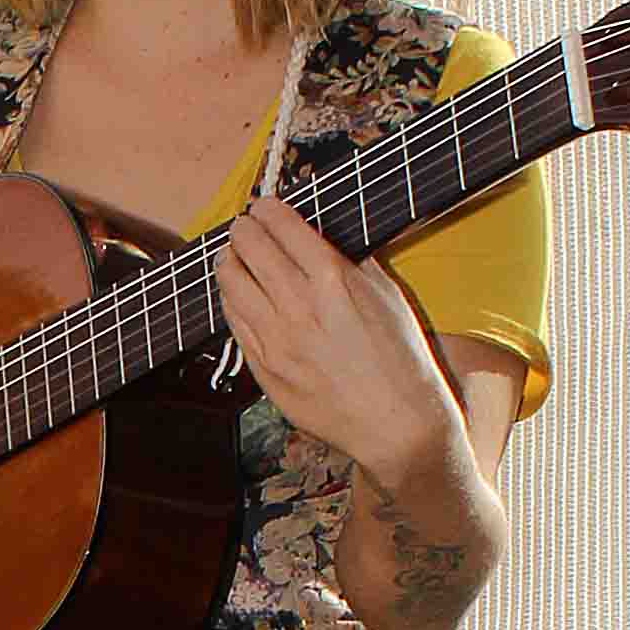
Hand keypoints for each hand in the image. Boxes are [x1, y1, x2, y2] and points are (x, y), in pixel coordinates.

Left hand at [214, 200, 461, 492]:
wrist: (395, 422)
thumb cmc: (400, 359)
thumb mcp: (386, 294)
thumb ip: (349, 261)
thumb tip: (320, 236)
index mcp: (333, 280)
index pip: (282, 227)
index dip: (267, 210)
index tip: (264, 207)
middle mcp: (299, 306)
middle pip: (249, 248)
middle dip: (243, 231)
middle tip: (244, 228)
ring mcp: (277, 341)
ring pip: (231, 284)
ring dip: (229, 263)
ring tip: (232, 258)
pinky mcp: (266, 370)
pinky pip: (234, 324)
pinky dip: (231, 302)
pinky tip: (236, 296)